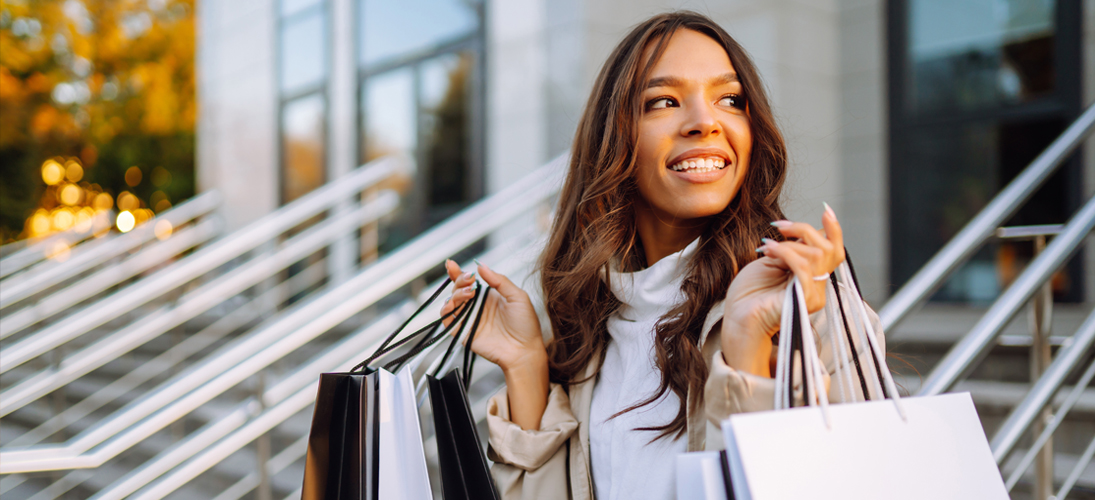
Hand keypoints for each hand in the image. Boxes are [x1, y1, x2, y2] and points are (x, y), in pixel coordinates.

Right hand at [441, 259, 548, 430]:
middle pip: (457, 289)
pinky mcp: (463, 332)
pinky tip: (454, 304)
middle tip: (470, 281)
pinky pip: (448, 320)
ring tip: (469, 294)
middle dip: (459, 281)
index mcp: (488, 296)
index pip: (468, 282)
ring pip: (451, 301)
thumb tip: (481, 266)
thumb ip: (499, 280)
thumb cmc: (526, 326)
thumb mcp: (518, 296)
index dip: (458, 273)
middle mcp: (476, 306)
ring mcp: (469, 319)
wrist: (525, 350)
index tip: (452, 264)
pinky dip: (446, 310)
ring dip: (455, 293)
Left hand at [721, 204, 844, 375]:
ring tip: (766, 247)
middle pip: (828, 248)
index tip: (825, 209)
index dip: (834, 229)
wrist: (737, 318)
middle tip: (778, 226)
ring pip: (816, 255)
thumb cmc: (749, 293)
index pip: (834, 251)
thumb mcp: (773, 262)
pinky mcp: (804, 300)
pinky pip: (804, 268)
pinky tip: (768, 251)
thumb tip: (802, 232)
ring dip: (788, 244)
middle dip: (803, 230)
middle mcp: (817, 287)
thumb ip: (791, 250)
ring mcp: (813, 295)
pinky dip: (785, 253)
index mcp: (812, 277)